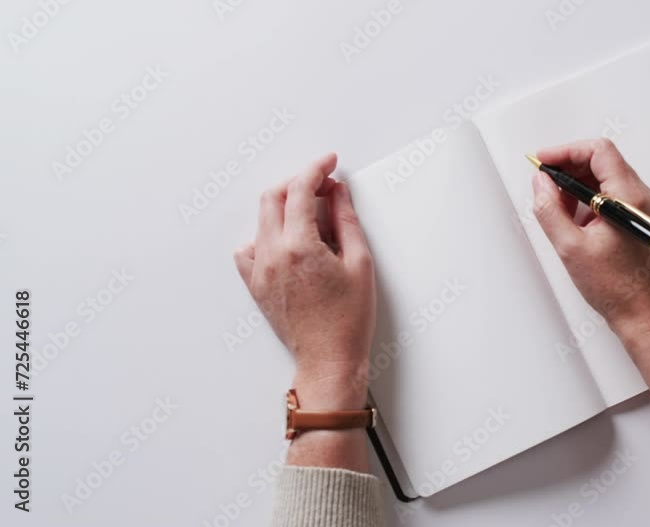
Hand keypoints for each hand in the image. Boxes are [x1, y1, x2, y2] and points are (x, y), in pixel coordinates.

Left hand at [234, 153, 374, 409]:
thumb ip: (346, 220)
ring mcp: (258, 271)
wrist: (329, 360)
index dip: (315, 169)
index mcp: (298, 247)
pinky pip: (249, 248)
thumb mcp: (359, 263)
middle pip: (274, 197)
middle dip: (299, 183)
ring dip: (284, 207)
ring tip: (313, 217)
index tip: (329, 163)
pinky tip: (287, 242)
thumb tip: (337, 192)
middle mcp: (271, 255)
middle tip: (324, 186)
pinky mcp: (254, 285)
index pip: (299, 190)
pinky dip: (266, 236)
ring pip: (262, 219)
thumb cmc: (348, 320)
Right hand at [532, 139, 649, 343]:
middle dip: (569, 170)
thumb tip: (541, 184)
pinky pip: (613, 198)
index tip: (543, 162)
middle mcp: (643, 199)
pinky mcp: (640, 222)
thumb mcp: (571, 248)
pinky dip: (590, 202)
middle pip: (603, 163)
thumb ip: (550, 210)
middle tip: (545, 186)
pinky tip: (575, 223)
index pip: (599, 152)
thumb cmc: (617, 289)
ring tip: (559, 210)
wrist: (645, 317)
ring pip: (607, 180)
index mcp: (630, 198)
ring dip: (578, 187)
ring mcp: (644, 210)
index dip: (566, 152)